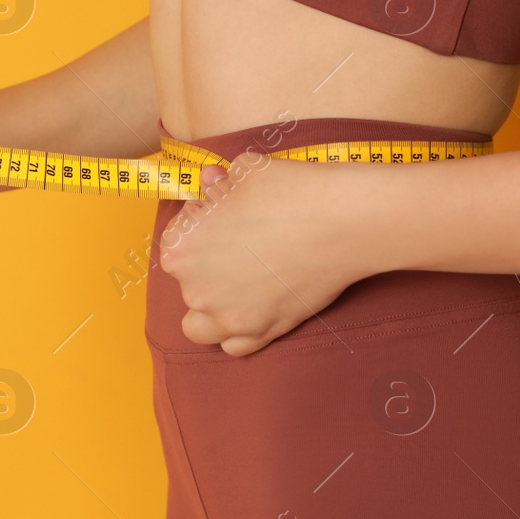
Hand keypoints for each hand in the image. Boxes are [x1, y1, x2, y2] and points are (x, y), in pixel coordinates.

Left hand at [158, 153, 368, 356]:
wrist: (344, 221)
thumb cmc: (292, 191)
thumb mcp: (245, 171)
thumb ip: (219, 183)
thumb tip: (212, 182)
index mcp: (182, 249)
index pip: (175, 237)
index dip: (200, 220)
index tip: (224, 211)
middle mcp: (198, 290)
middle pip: (188, 279)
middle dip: (207, 260)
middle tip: (243, 238)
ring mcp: (230, 317)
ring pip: (200, 327)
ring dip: (210, 307)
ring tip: (236, 282)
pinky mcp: (265, 332)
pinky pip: (234, 346)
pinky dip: (237, 330)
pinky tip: (252, 306)